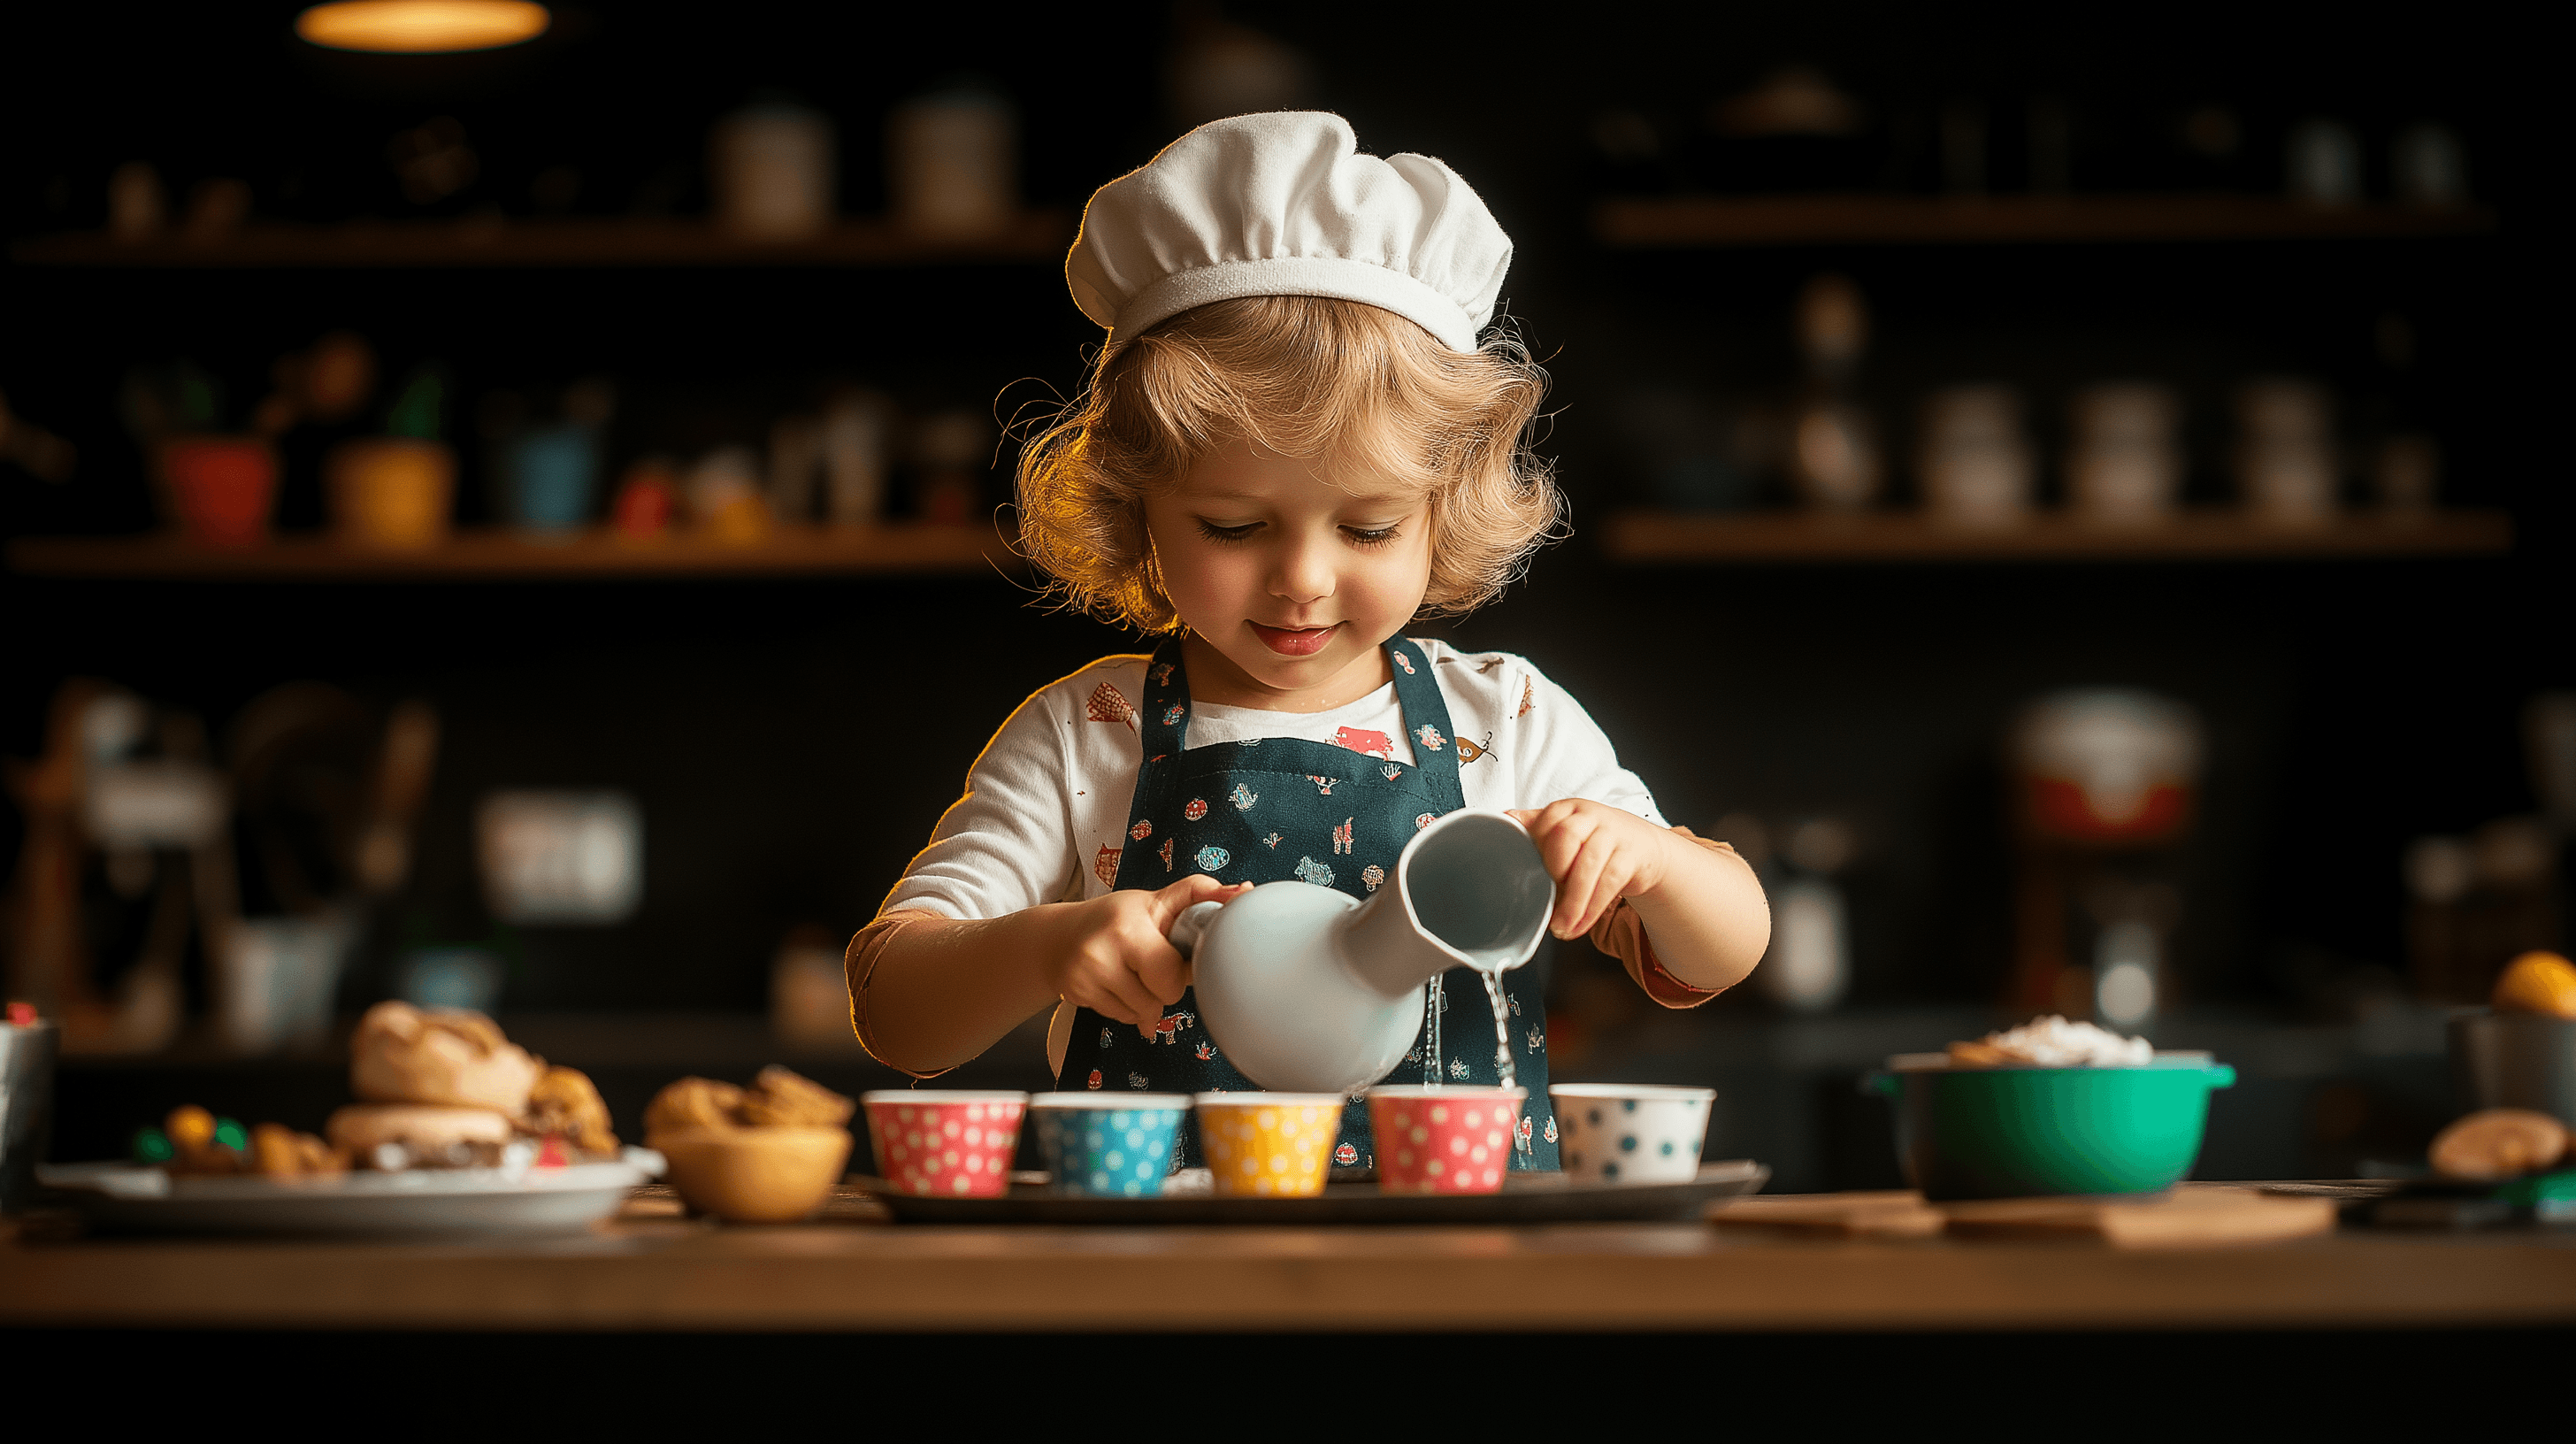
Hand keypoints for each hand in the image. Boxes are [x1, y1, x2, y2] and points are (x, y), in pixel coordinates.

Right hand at [1045, 874, 1249, 1027]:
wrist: (1057, 937)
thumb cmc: (1116, 918)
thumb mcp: (1156, 901)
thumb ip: (1198, 895)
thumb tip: (1244, 891)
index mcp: (1130, 926)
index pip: (1174, 974)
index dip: (1180, 968)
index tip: (1173, 953)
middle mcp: (1103, 951)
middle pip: (1162, 997)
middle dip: (1164, 986)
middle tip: (1150, 964)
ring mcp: (1087, 975)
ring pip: (1143, 1014)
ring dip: (1145, 1000)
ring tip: (1131, 973)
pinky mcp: (1077, 994)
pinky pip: (1123, 1019)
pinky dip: (1126, 1008)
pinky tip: (1115, 985)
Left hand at [1507, 799, 1675, 940]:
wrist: (1644, 847)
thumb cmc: (1595, 840)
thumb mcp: (1566, 830)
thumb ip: (1536, 828)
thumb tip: (1502, 819)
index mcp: (1567, 809)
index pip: (1546, 822)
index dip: (1537, 850)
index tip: (1531, 877)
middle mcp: (1591, 816)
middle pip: (1566, 837)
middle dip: (1555, 870)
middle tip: (1550, 897)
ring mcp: (1614, 834)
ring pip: (1589, 866)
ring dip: (1573, 903)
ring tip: (1561, 927)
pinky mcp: (1631, 856)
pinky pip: (1609, 883)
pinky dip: (1591, 910)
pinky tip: (1579, 925)